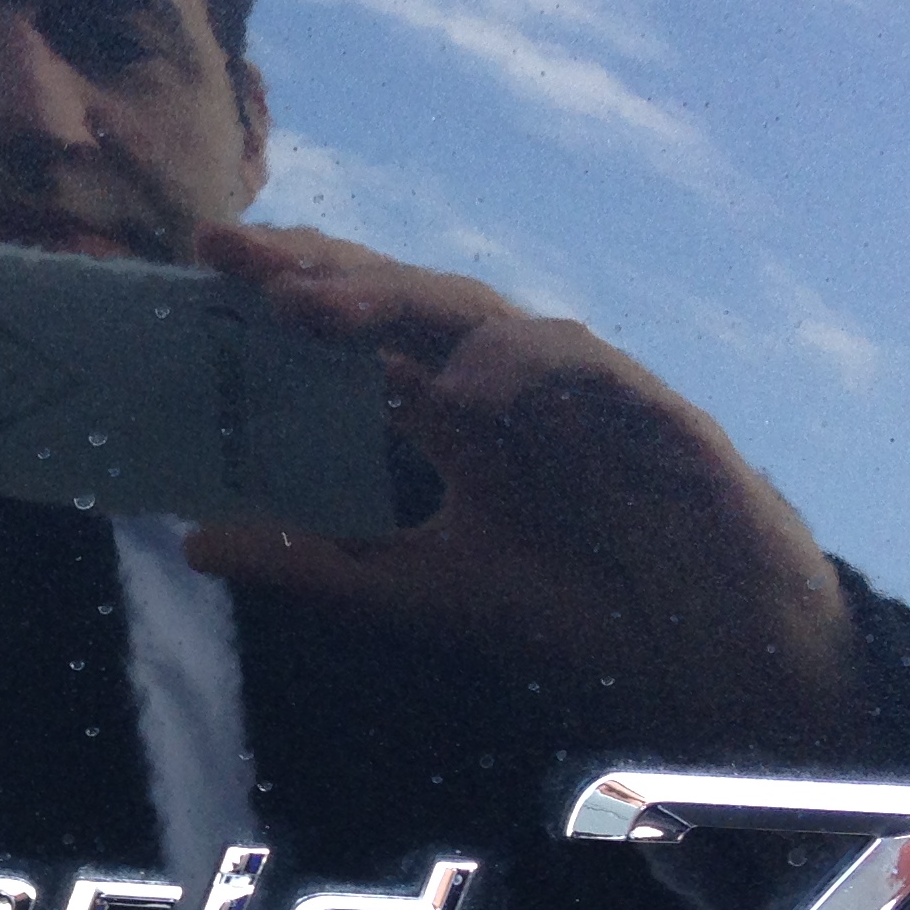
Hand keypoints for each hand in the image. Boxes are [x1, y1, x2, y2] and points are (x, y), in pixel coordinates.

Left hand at [183, 226, 861, 739]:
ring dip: (395, 303)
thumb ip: (317, 562)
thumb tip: (196, 539)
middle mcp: (515, 385)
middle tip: (226, 247)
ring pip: (485, 320)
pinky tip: (465, 380)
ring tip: (305, 306)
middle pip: (406, 302)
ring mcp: (585, 393)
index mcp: (459, 414)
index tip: (196, 268)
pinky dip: (528, 368)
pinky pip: (592, 374)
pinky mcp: (660, 420)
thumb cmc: (581, 609)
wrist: (714, 663)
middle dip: (318, 269)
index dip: (286, 295)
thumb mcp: (422, 591)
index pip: (361, 335)